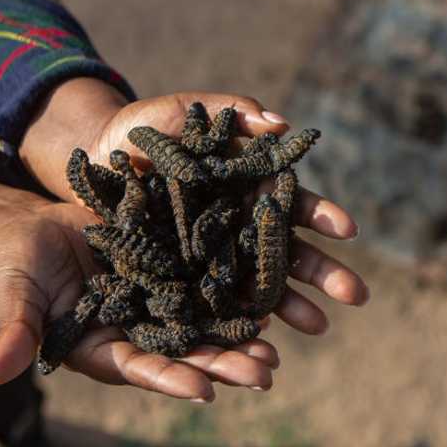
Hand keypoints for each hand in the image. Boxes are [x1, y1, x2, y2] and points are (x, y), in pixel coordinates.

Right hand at [0, 180, 281, 400]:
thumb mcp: (13, 296)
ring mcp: (153, 302)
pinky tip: (267, 292)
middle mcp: (134, 331)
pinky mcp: (166, 268)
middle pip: (184, 352)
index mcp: (99, 348)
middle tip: (265, 373)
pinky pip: (205, 281)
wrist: (27, 226)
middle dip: (224, 363)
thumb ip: (13, 334)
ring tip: (277, 343)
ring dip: (238, 333)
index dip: (171, 380)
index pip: (140, 370)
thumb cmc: (12, 264)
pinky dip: (232, 288)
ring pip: (203, 322)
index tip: (205, 391)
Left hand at [20, 80, 370, 336]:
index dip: (321, 216)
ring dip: (293, 306)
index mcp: (248, 186)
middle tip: (356, 295)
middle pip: (287, 250)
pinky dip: (240, 319)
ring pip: (261, 283)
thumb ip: (233, 110)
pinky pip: (217, 302)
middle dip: (323, 273)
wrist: (91, 160)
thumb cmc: (143, 130)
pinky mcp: (184, 279)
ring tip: (319, 328)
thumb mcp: (186, 111)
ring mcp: (214, 255)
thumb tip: (282, 123)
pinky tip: (263, 336)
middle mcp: (239, 224)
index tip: (348, 230)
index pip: (293, 203)